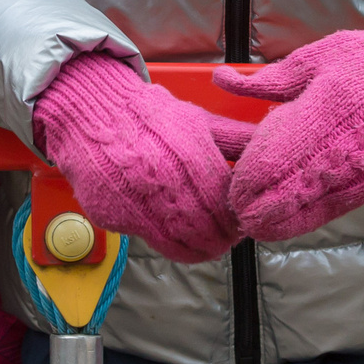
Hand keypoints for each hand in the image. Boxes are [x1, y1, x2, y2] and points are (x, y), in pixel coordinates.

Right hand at [32, 54, 242, 263]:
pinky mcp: (116, 215)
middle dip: (222, 242)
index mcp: (191, 156)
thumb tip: (269, 155)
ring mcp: (138, 200)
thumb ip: (235, 141)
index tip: (240, 226)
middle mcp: (165, 180)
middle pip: (207, 231)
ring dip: (198, 250)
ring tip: (205, 245)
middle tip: (226, 241)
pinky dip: (165, 242)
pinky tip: (172, 233)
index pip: (227, 207)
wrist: (94, 113)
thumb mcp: (198, 121)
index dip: (238, 222)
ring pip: (181, 245)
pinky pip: (150, 240)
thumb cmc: (150, 118)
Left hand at [214, 10, 363, 239]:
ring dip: (278, 218)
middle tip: (233, 210)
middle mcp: (347, 145)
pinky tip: (283, 222)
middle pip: (292, 189)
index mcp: (329, 106)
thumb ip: (268, 79)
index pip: (279, 155)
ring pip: (312, 207)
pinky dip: (305, 218)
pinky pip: (333, 209)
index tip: (230, 185)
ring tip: (252, 223)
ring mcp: (363, 169)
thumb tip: (221, 80)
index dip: (250, 177)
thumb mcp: (317, 58)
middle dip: (258, 205)